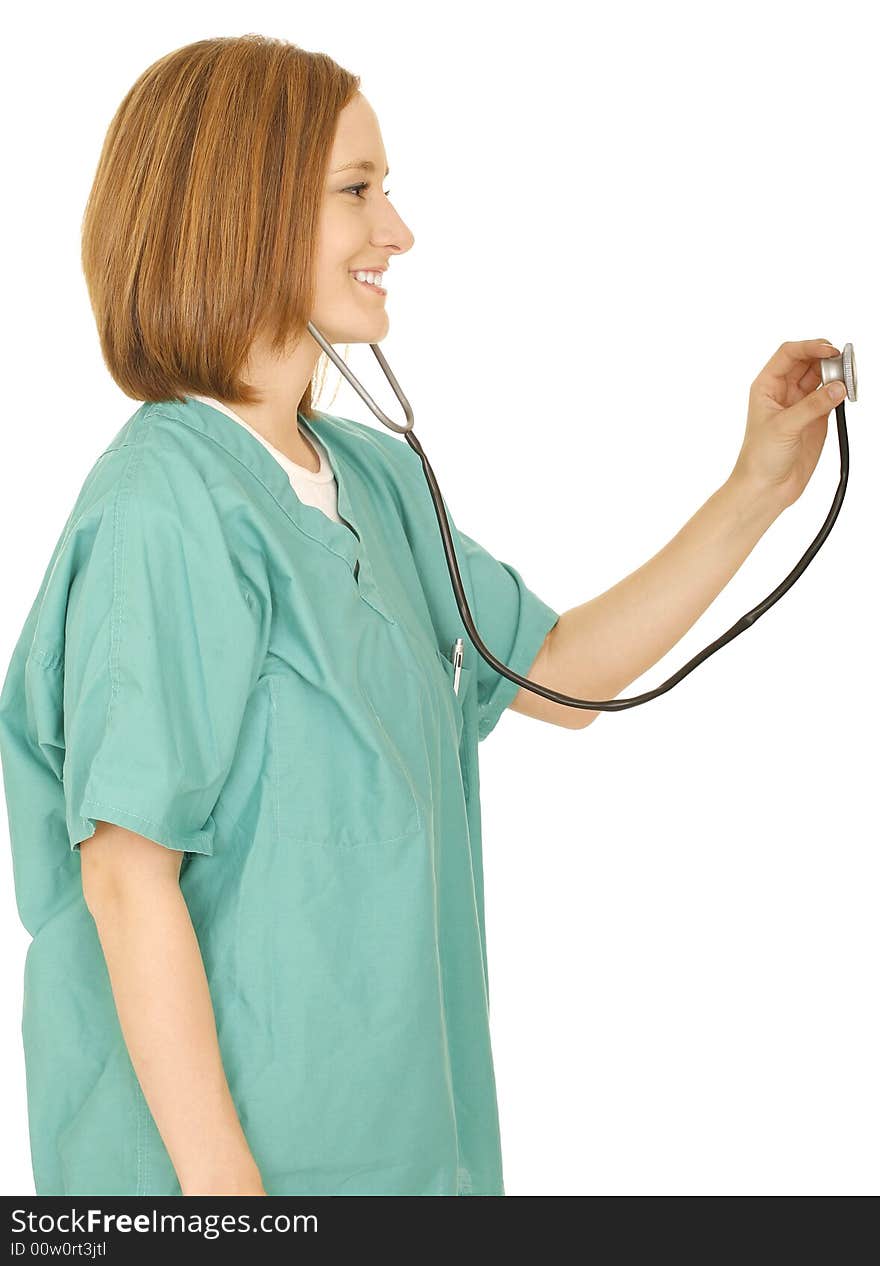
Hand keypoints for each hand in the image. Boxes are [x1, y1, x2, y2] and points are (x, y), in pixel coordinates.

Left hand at [731, 338, 845, 511]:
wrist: (766, 488)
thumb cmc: (759, 458)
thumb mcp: (784, 427)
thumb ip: (812, 406)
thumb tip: (838, 388)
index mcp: (767, 386)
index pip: (789, 354)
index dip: (810, 347)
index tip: (830, 350)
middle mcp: (783, 392)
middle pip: (808, 361)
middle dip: (826, 358)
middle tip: (844, 365)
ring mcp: (800, 404)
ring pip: (822, 377)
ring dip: (836, 374)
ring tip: (847, 380)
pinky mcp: (815, 418)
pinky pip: (831, 396)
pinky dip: (841, 392)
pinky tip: (846, 393)